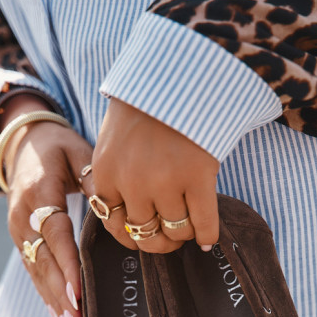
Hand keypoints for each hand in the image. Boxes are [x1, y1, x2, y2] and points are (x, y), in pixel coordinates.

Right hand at [2, 97, 92, 316]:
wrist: (24, 144)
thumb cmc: (58, 148)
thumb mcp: (77, 151)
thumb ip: (93, 177)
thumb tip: (112, 204)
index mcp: (39, 192)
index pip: (54, 233)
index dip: (66, 264)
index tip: (78, 291)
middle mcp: (23, 215)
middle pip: (43, 259)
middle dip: (60, 292)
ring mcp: (19, 230)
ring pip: (37, 270)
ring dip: (53, 300)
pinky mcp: (22, 240)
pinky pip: (34, 270)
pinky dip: (46, 293)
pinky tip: (59, 315)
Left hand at [91, 99, 219, 253]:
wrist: (177, 74)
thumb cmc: (145, 107)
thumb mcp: (114, 141)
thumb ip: (116, 177)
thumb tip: (127, 218)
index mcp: (106, 173)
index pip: (113, 224)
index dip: (130, 236)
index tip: (143, 236)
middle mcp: (132, 183)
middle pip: (145, 234)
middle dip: (158, 242)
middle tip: (170, 239)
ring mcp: (166, 182)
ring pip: (175, 231)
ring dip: (184, 235)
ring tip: (190, 230)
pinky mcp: (197, 178)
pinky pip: (203, 223)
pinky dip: (208, 235)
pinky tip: (209, 239)